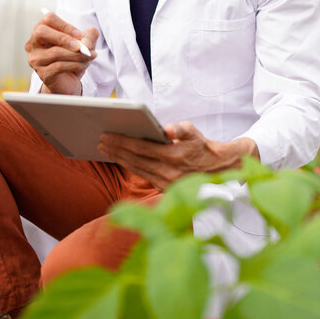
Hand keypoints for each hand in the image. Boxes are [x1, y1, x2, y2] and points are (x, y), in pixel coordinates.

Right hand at [25, 12, 98, 94]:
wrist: (68, 81)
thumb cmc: (72, 57)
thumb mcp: (84, 43)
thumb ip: (89, 36)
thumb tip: (86, 42)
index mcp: (41, 30)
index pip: (48, 19)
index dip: (66, 26)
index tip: (80, 35)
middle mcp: (33, 43)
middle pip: (42, 32)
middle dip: (65, 38)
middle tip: (81, 46)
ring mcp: (35, 59)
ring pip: (55, 52)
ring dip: (77, 55)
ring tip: (89, 56)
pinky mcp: (42, 73)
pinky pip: (59, 66)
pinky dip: (75, 65)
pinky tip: (84, 65)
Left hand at [98, 121, 259, 190]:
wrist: (218, 169)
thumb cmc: (202, 147)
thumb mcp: (195, 133)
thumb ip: (181, 129)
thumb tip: (167, 129)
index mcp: (173, 156)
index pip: (141, 148)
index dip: (122, 141)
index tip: (107, 136)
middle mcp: (168, 172)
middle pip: (134, 159)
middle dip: (115, 150)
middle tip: (100, 141)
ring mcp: (166, 183)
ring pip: (136, 169)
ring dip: (119, 159)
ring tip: (106, 150)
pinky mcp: (165, 189)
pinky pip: (143, 176)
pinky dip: (130, 167)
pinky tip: (122, 160)